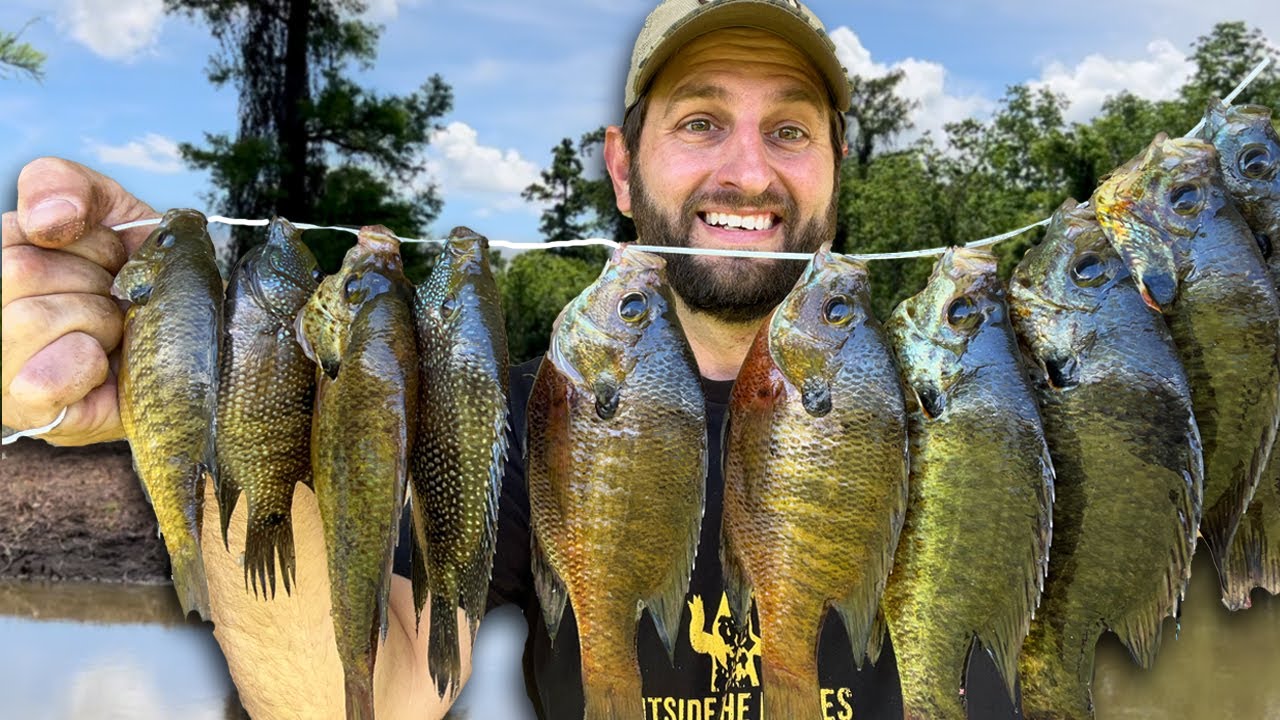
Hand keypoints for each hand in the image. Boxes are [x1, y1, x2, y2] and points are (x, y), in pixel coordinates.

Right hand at [3, 157, 158, 444]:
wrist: (199, 332)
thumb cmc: (141, 272)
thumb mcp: (104, 210)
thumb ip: (62, 184)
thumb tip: (48, 219)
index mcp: (2, 264)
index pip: (16, 230)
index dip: (85, 241)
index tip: (110, 260)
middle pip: (18, 271)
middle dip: (93, 278)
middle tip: (117, 301)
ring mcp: (5, 375)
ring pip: (29, 317)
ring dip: (97, 319)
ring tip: (113, 332)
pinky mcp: (42, 418)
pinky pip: (41, 382)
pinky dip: (84, 364)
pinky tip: (102, 363)